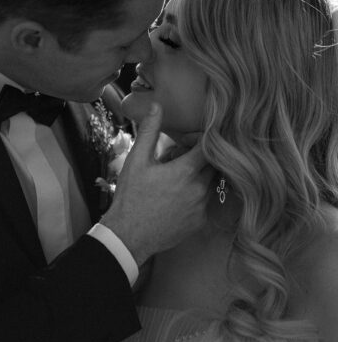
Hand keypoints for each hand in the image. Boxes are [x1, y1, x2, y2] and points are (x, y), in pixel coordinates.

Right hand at [101, 103, 214, 265]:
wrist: (128, 236)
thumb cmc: (131, 197)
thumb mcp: (137, 160)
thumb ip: (150, 131)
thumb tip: (157, 106)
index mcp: (186, 171)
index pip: (210, 146)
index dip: (200, 139)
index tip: (186, 141)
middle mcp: (200, 189)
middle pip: (213, 164)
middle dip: (199, 157)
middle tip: (177, 160)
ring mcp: (202, 207)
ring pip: (210, 183)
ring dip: (198, 176)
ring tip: (175, 179)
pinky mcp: (200, 222)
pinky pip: (206, 202)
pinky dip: (195, 195)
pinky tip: (175, 198)